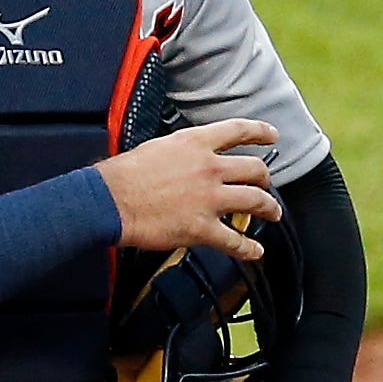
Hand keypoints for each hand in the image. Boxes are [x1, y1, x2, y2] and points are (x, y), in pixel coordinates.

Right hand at [95, 118, 281, 260]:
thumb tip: (188, 157)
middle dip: (266, 178)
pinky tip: (255, 250)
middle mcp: (209, 168)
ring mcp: (209, 199)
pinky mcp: (202, 228)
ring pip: (255, 201)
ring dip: (269, 208)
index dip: (260, 131)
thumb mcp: (157, 146)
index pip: (238, 131)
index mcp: (196, 144)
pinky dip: (249, 248)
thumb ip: (181, 151)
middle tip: (266, 185)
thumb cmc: (124, 175)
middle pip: (255, 169)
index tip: (272, 135)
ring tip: (272, 213)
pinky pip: (235, 240)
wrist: (110, 200)